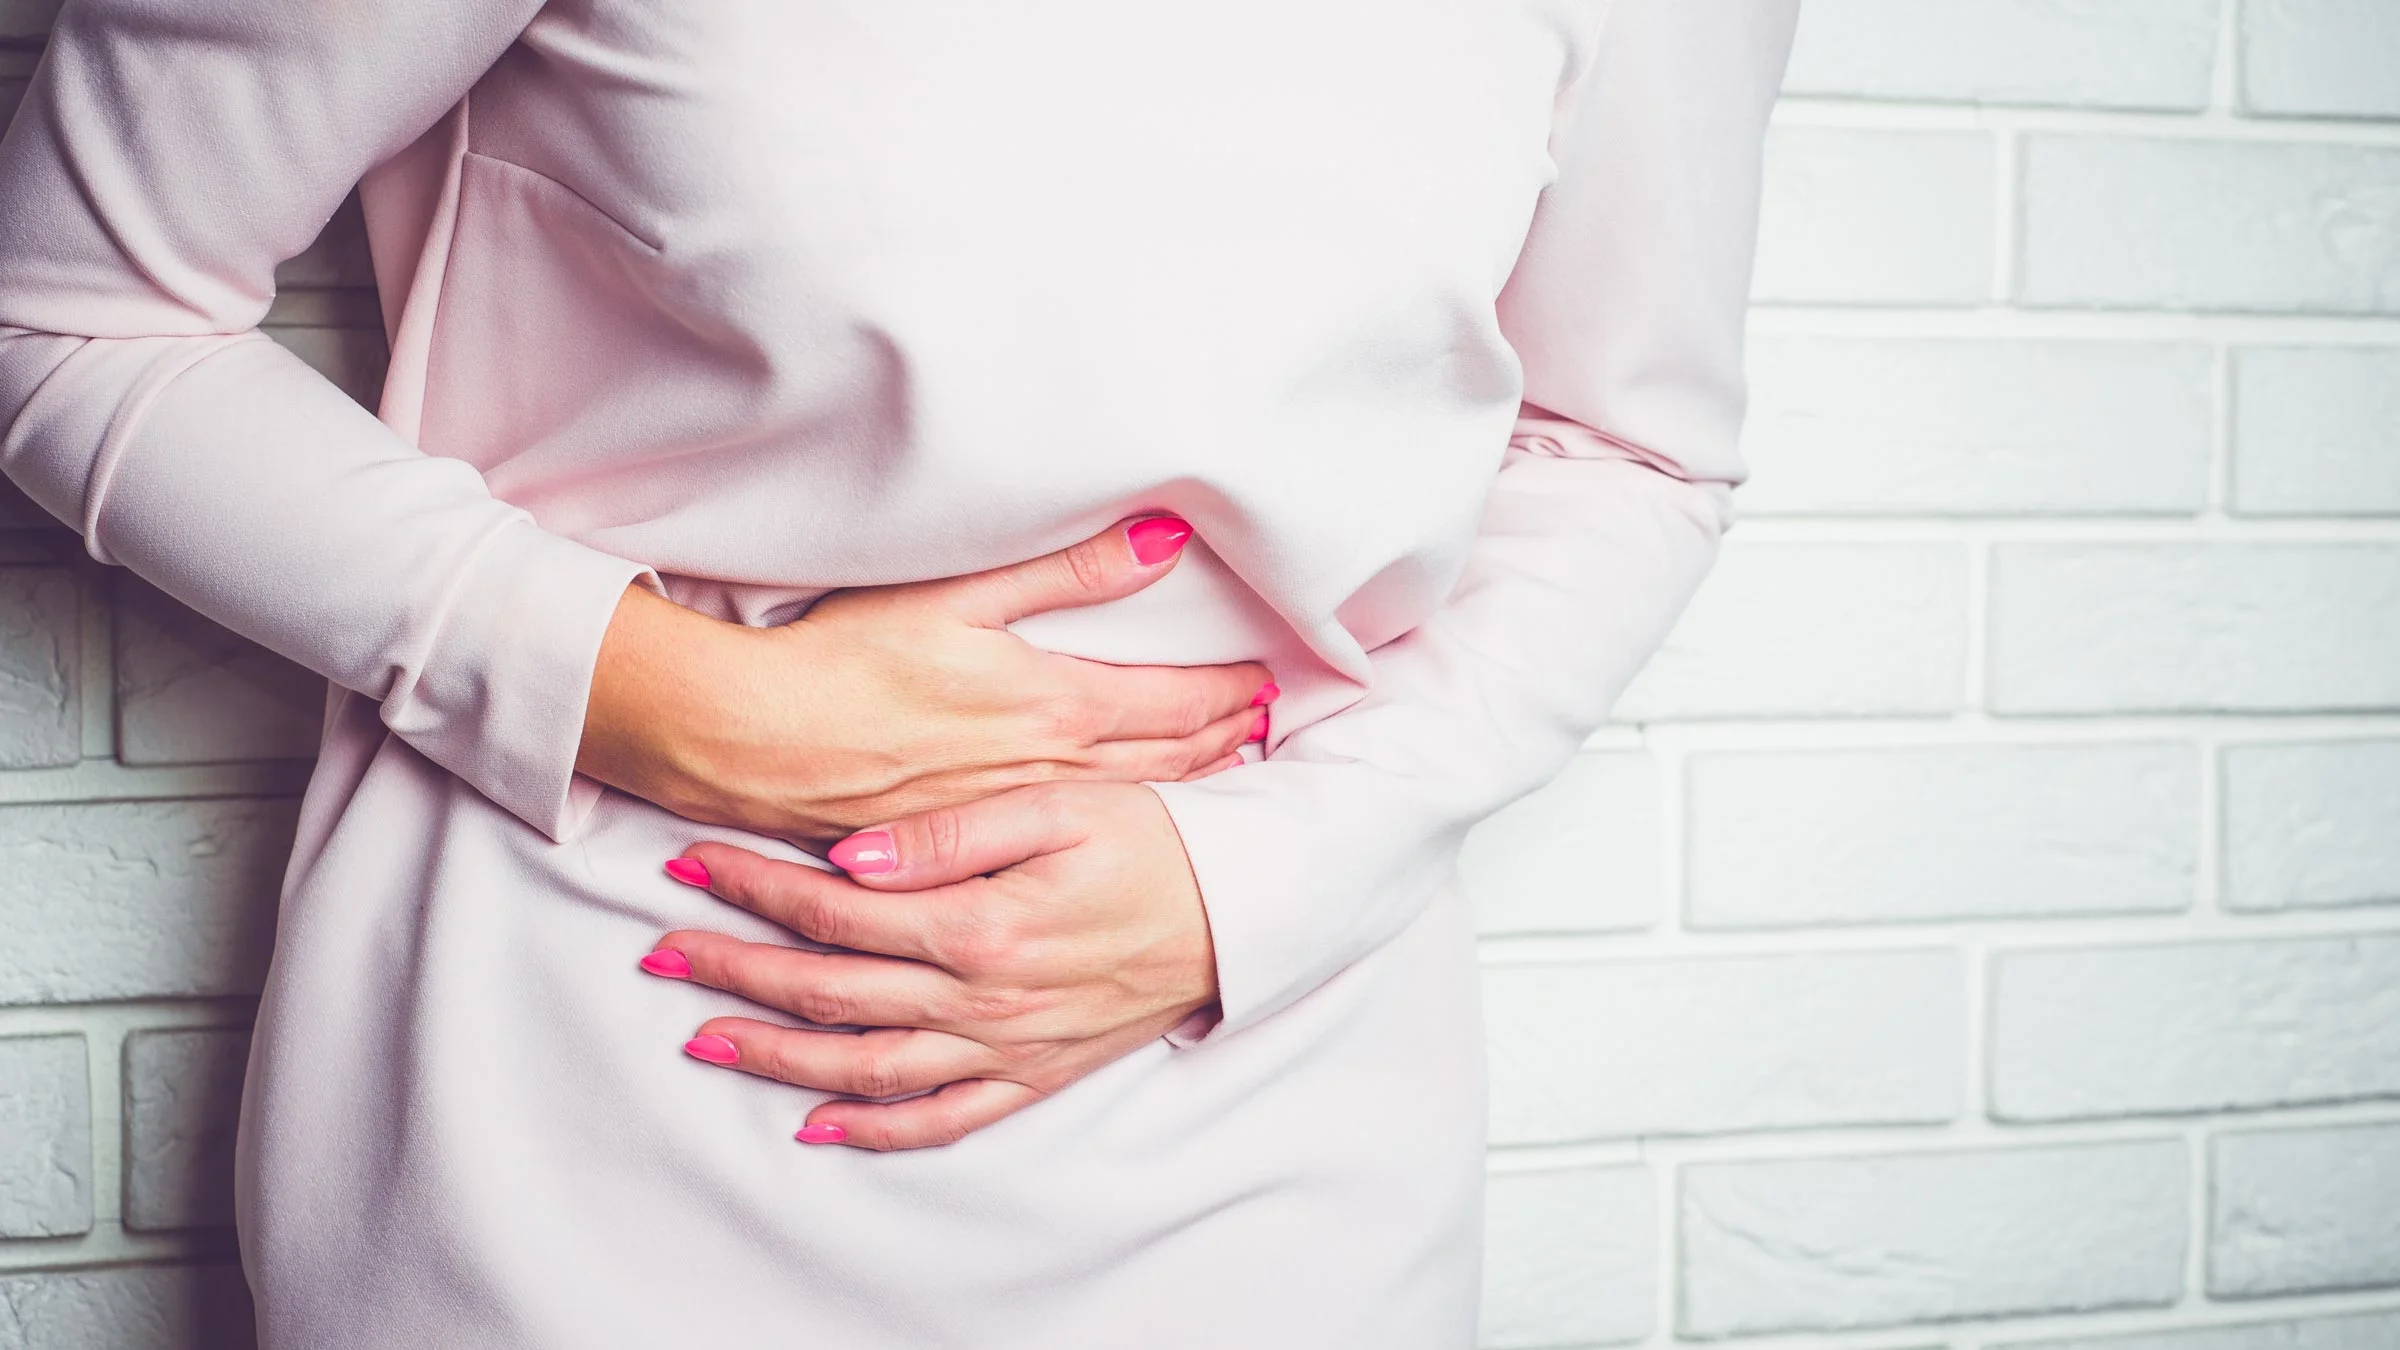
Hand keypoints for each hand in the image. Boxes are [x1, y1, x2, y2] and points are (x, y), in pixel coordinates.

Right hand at [578, 517, 1273, 845]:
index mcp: (1056, 709)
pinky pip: (1070, 839)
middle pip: (1165, 763)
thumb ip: (1068, 571)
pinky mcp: (969, 847)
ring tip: (1221, 772)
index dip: (1229, 694)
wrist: (754, 743)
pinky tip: (1125, 827)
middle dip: (1221, 742)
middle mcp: (1048, 775)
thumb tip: (1164, 539)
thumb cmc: (846, 660)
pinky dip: (1118, 825)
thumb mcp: (959, 597)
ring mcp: (1011, 819)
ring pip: (1126, 806)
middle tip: (1263, 729)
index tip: (1269, 685)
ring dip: (1183, 787)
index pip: (1177, 705)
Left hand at [642, 781, 1217, 1148]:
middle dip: (735, 969)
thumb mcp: (1060, 804)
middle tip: (661, 949)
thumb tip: (848, 855)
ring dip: (776, 1057)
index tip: (693, 864)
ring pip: (864, 1067)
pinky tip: (821, 1125)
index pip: (834, 909)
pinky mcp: (1035, 1073)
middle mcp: (981, 1000)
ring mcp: (1006, 1047)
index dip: (754, 886)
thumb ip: (950, 833)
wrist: (1243, 909)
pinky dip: (875, 1129)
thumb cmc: (1156, 838)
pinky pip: (941, 1118)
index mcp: (978, 925)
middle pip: (829, 992)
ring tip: (703, 1038)